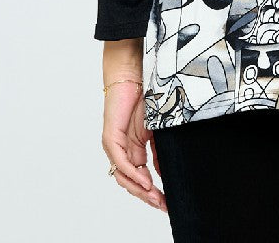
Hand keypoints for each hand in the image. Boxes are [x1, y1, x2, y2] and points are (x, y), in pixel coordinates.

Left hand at [101, 45, 166, 212]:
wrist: (134, 73)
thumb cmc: (146, 95)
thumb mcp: (158, 128)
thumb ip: (159, 150)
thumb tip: (164, 172)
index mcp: (135, 149)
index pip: (141, 177)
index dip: (153, 191)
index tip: (167, 201)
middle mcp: (123, 151)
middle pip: (132, 182)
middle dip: (148, 196)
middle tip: (163, 206)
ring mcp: (115, 146)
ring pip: (124, 177)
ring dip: (140, 190)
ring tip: (156, 198)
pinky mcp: (111, 139)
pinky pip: (121, 163)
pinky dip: (133, 175)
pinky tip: (146, 182)